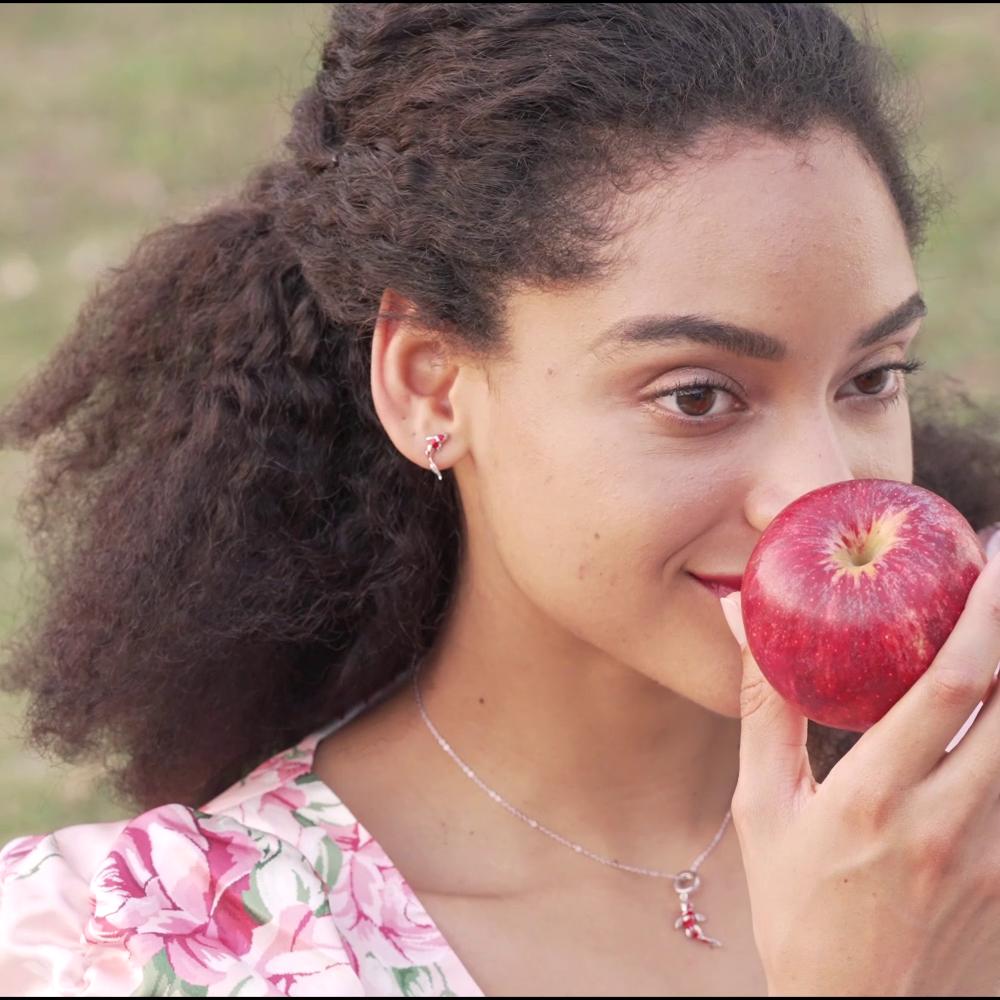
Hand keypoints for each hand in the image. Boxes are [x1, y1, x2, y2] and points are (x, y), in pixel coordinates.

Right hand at [720, 550, 999, 996]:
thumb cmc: (797, 911)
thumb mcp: (762, 810)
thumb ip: (764, 712)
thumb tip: (746, 625)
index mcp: (874, 799)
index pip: (946, 692)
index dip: (979, 622)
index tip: (990, 566)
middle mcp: (947, 824)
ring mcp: (992, 859)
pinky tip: (997, 717)